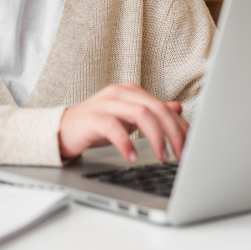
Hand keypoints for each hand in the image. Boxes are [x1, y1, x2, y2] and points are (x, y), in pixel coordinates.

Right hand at [58, 83, 188, 163]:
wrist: (61, 131)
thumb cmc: (96, 126)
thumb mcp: (127, 119)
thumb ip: (151, 113)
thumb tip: (177, 108)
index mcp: (130, 91)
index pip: (162, 106)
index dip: (179, 126)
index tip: (189, 145)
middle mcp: (119, 93)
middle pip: (155, 107)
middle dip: (172, 132)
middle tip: (179, 154)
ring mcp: (105, 103)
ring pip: (140, 114)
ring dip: (155, 137)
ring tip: (162, 156)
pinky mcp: (92, 118)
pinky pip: (114, 128)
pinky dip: (127, 144)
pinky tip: (133, 157)